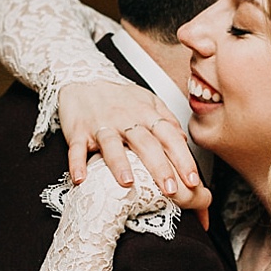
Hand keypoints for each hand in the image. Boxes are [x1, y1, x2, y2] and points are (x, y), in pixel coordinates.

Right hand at [60, 79, 208, 218]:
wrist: (83, 79)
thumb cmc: (119, 97)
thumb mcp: (148, 102)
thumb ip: (167, 121)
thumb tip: (184, 141)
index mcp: (146, 114)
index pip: (169, 137)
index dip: (183, 159)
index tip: (193, 181)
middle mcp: (126, 119)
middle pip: (146, 144)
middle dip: (160, 167)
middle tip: (171, 190)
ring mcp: (101, 125)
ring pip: (111, 145)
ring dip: (119, 164)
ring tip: (128, 183)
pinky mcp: (78, 131)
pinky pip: (76, 148)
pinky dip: (76, 163)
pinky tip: (79, 179)